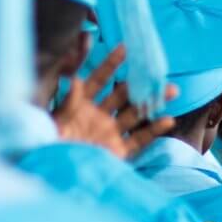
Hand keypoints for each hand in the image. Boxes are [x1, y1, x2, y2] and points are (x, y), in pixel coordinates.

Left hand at [53, 44, 176, 159]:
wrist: (52, 174)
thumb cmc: (48, 144)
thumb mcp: (55, 119)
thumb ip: (68, 100)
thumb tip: (75, 77)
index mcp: (81, 104)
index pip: (99, 79)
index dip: (111, 64)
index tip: (125, 48)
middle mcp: (98, 116)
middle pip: (123, 95)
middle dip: (141, 82)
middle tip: (158, 71)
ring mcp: (109, 133)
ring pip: (136, 113)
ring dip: (153, 101)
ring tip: (173, 90)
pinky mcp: (117, 151)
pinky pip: (138, 139)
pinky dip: (153, 130)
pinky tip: (168, 120)